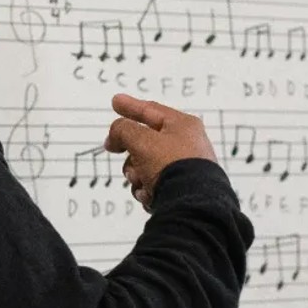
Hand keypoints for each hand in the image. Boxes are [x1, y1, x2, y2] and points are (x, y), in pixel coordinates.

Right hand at [104, 93, 216, 208]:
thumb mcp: (141, 140)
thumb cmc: (171, 166)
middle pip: (145, 142)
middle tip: (116, 150)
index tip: (115, 102)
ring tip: (141, 181)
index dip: (131, 106)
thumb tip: (115, 137)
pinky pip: (155, 185)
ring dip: (136, 174)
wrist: (192, 204)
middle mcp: (187, 145)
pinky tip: (150, 195)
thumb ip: (123, 130)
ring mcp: (186, 168)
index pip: (151, 110)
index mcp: (183, 126)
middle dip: (130, 153)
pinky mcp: (182, 189)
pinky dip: (147, 190)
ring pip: (146, 166)